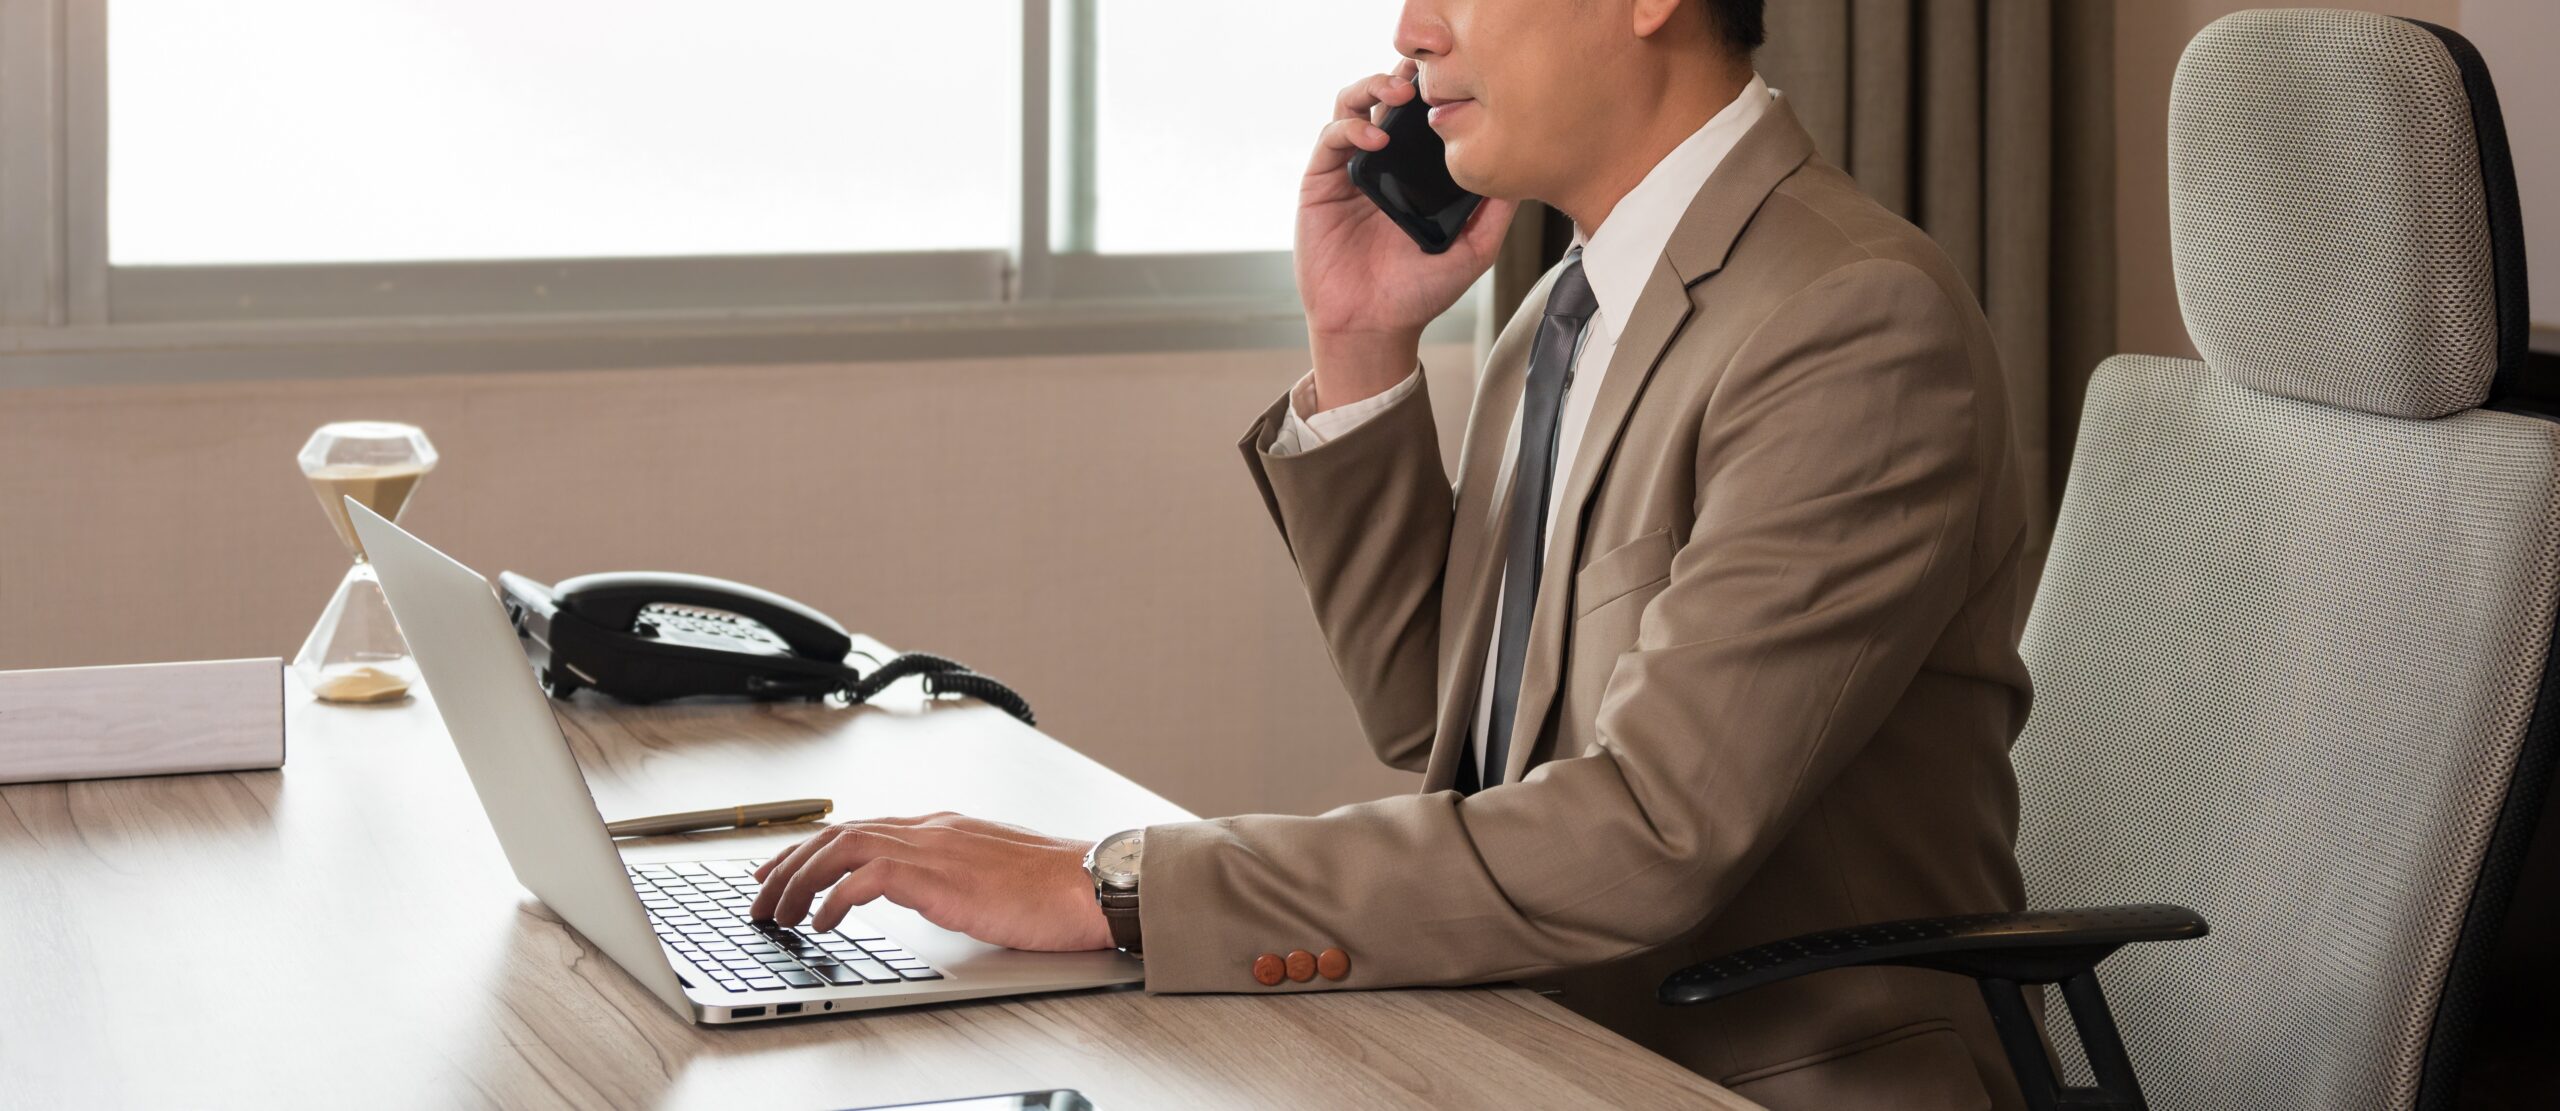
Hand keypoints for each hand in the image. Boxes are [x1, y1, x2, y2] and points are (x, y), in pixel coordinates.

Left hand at [747, 812, 1113, 951]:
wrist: (1091, 882)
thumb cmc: (1055, 888)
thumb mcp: (990, 875)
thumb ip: (950, 875)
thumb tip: (923, 893)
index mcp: (941, 827)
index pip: (859, 827)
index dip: (811, 848)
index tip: (781, 870)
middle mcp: (931, 829)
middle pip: (837, 832)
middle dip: (789, 863)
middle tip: (759, 895)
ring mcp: (933, 847)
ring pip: (841, 847)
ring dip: (799, 880)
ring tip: (777, 913)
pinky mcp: (939, 875)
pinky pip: (866, 878)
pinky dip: (834, 899)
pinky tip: (822, 924)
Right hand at [1296, 57, 1518, 404]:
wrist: (1373, 326)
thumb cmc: (1419, 291)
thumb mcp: (1475, 250)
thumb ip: (1497, 211)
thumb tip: (1525, 168)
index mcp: (1418, 171)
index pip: (1425, 114)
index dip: (1437, 88)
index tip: (1459, 76)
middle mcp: (1384, 162)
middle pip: (1389, 96)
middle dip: (1406, 75)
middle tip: (1426, 72)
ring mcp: (1351, 168)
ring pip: (1355, 104)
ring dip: (1374, 86)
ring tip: (1399, 93)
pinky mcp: (1321, 181)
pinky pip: (1331, 137)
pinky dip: (1351, 127)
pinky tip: (1375, 137)